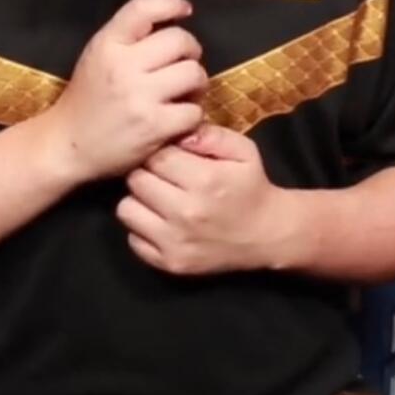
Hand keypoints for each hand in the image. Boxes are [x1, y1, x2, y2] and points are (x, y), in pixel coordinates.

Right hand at [42, 0, 206, 183]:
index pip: (145, 7)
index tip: (184, 10)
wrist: (68, 144)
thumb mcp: (97, 55)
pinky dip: (191, 114)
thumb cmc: (87, 98)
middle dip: (190, 51)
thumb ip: (128, 36)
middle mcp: (122, 66)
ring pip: (194, 73)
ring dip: (196, 83)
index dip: (172, 3)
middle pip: (180, 40)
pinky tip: (177, 117)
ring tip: (183, 92)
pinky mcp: (154, 127)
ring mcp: (139, 97)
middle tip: (182, 64)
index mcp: (107, 43)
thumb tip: (174, 20)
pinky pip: (194, 110)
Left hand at [117, 122, 304, 275]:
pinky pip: (133, 239)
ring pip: (126, 210)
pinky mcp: (171, 263)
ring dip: (139, 200)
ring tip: (157, 197)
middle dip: (146, 173)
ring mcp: (176, 241)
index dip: (159, 151)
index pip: (156, 156)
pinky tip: (160, 221)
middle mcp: (186, 212)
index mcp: (204, 180)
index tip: (168, 156)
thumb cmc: (251, 186)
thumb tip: (178, 131)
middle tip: (161, 176)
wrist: (268, 235)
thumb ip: (209, 135)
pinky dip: (141, 228)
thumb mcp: (242, 150)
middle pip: (136, 180)